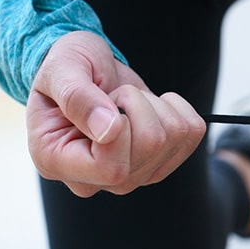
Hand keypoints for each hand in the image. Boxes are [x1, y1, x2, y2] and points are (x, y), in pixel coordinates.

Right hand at [26, 31, 205, 196]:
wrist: (85, 71)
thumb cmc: (64, 69)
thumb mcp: (60, 69)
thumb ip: (77, 97)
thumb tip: (109, 130)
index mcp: (57, 162)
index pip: (112, 168)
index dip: (121, 127)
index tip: (106, 100)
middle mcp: (95, 179)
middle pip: (150, 149)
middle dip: (138, 104)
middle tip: (113, 96)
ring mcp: (130, 176)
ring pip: (172, 140)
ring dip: (154, 105)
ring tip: (125, 100)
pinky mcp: (158, 163)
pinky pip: (191, 133)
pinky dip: (177, 107)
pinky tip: (149, 105)